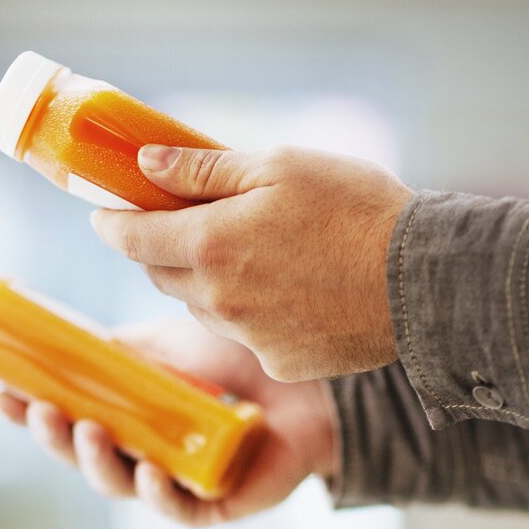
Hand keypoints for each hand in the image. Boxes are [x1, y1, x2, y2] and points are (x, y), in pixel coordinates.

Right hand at [0, 320, 339, 527]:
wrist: (308, 383)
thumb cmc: (235, 360)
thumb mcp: (168, 343)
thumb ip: (123, 348)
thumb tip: (70, 340)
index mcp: (127, 415)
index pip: (68, 418)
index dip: (31, 412)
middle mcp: (144, 450)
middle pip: (85, 458)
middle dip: (55, 439)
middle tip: (43, 413)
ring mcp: (176, 479)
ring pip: (121, 485)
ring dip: (98, 463)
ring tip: (89, 432)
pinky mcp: (215, 505)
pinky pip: (178, 510)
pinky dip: (159, 494)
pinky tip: (148, 475)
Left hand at [89, 144, 413, 381]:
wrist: (426, 278)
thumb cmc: (356, 209)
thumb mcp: (278, 167)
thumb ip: (201, 170)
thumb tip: (144, 166)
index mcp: (209, 243)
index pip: (130, 238)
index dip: (110, 224)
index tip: (102, 214)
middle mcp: (217, 299)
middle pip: (160, 275)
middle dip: (160, 249)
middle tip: (181, 224)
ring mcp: (247, 337)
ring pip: (201, 306)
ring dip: (206, 281)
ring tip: (251, 253)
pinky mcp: (280, 362)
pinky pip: (245, 335)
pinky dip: (250, 313)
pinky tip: (290, 290)